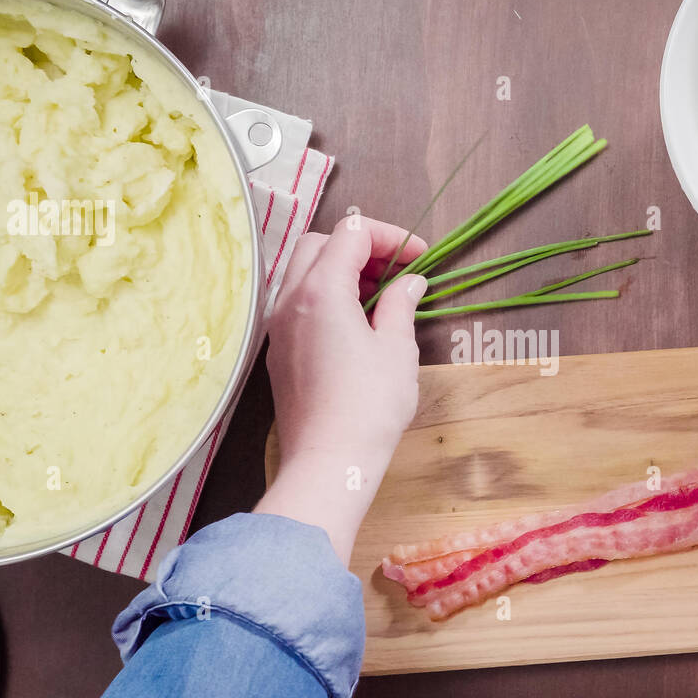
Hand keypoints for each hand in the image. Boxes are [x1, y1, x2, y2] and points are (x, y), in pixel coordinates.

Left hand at [254, 216, 427, 563]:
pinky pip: (296, 303)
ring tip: (377, 295)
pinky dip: (324, 296)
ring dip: (339, 270)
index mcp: (321, 290)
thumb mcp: (396, 349)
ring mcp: (278, 327)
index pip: (352, 234)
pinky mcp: (278, 352)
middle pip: (318, 244)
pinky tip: (354, 323)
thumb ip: (400, 305)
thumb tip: (409, 282)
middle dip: (359, 246)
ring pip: (301, 272)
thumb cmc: (369, 407)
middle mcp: (290, 300)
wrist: (329, 463)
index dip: (389, 237)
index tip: (419, 256)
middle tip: (396, 269)